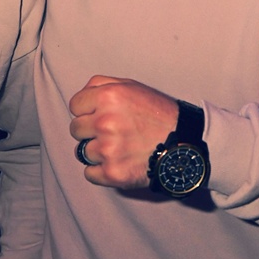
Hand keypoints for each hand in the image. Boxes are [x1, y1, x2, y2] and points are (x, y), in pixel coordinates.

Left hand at [69, 74, 178, 189]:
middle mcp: (105, 122)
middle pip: (75, 129)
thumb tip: (81, 96)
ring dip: (97, 151)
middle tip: (113, 132)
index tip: (100, 116)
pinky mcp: (113, 173)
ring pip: (83, 152)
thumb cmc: (159, 114)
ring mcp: (108, 149)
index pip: (75, 106)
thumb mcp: (132, 86)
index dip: (87, 111)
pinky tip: (118, 162)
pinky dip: (101, 171)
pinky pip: (90, 173)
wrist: (184, 143)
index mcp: (108, 97)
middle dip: (90, 130)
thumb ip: (101, 84)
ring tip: (120, 147)